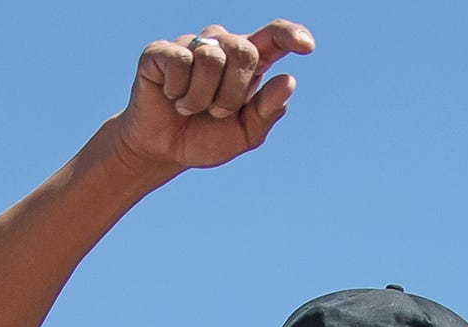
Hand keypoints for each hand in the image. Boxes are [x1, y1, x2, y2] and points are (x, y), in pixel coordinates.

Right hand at [116, 21, 311, 170]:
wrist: (162, 150)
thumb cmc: (206, 138)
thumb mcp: (244, 134)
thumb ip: (267, 111)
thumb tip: (289, 81)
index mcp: (248, 63)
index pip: (274, 36)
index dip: (290, 35)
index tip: (306, 47)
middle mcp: (221, 45)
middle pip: (243, 50)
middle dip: (232, 93)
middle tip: (216, 112)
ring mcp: (190, 45)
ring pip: (211, 57)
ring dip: (201, 97)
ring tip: (189, 108)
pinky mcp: (160, 52)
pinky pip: (180, 61)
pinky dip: (177, 90)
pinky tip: (170, 96)